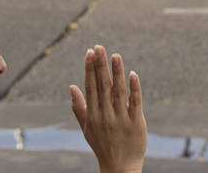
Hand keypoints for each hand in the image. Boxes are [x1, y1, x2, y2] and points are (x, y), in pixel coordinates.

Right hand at [69, 45, 145, 172]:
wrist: (120, 168)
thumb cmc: (102, 145)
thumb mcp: (86, 129)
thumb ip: (79, 107)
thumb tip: (71, 86)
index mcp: (93, 115)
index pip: (90, 87)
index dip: (89, 69)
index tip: (89, 52)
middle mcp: (106, 115)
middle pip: (103, 86)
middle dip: (100, 65)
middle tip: (99, 47)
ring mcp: (121, 119)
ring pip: (119, 91)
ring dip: (116, 72)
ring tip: (115, 55)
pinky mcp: (136, 122)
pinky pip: (135, 102)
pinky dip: (134, 88)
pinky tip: (133, 74)